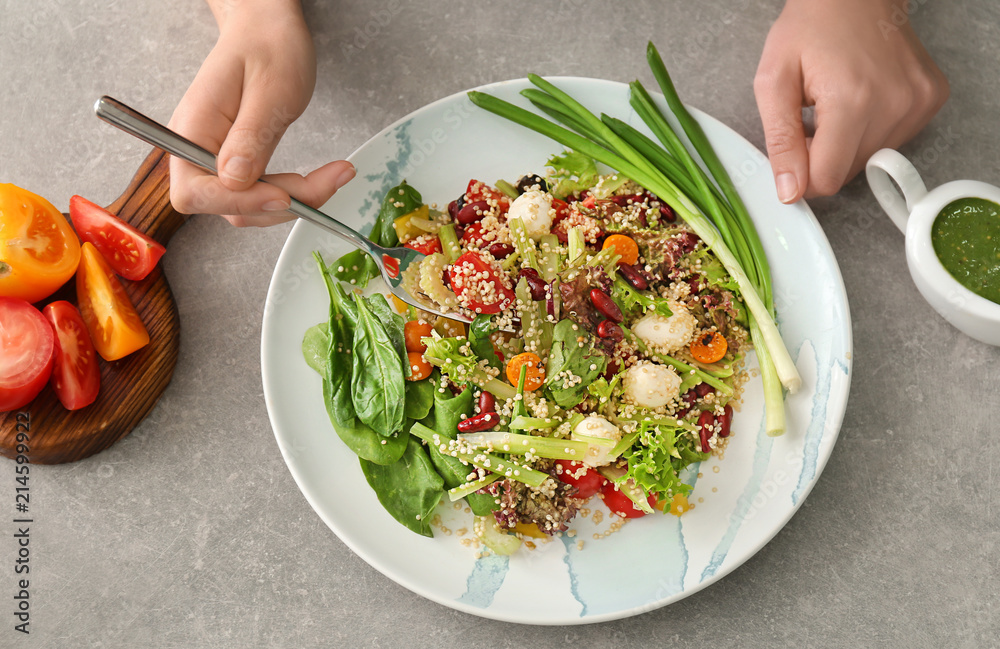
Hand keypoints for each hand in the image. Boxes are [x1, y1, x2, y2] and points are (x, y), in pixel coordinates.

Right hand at [169, 0, 354, 225]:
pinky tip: (322, 179)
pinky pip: (260, 193)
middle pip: (226, 206)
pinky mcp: (236, 163)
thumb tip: (234, 179)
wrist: (266, 27)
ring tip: (333, 175)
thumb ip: (251, 136)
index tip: (283, 196)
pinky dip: (293, 194)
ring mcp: (214, 159)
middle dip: (278, 204)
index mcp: (192, 129)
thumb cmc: (268, 44)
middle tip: (328, 180)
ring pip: (248, 207)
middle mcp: (195, 150)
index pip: (196, 192)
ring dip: (293, 202)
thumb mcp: (271, 88)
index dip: (238, 202)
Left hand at [754, 0, 948, 202]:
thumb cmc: (810, 27)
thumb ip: (780, 141)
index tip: (794, 150)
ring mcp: (918, 102)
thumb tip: (790, 192)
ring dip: (847, 143)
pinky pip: (893, 140)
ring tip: (837, 103)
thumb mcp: (773, 81)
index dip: (803, 175)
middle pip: (849, 171)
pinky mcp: (931, 99)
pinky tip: (862, 98)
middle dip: (824, 156)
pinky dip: (871, 130)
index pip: (828, 179)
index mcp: (851, 101)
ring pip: (871, 159)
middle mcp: (894, 105)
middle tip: (813, 117)